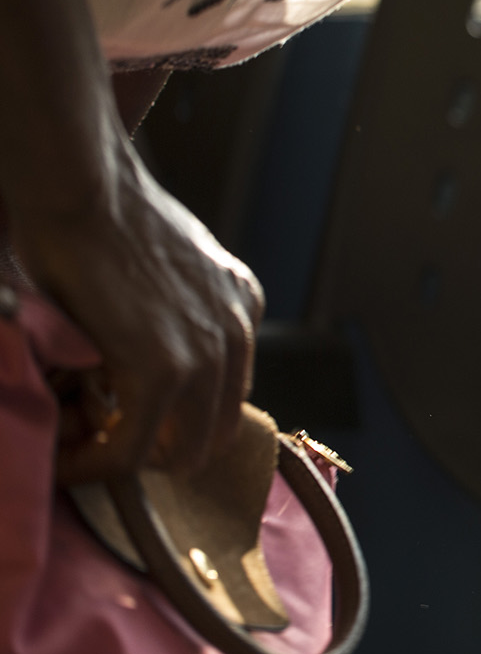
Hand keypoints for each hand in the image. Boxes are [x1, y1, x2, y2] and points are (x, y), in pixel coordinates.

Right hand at [14, 142, 261, 481]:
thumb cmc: (106, 216)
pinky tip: (65, 464)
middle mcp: (238, 332)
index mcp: (241, 307)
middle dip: (159, 450)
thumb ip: (175, 309)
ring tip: (77, 459)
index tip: (125, 426)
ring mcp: (208, 354)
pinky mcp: (164, 371)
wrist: (85, 187)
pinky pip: (131, 449)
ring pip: (179, 451)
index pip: (223, 393)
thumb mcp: (168, 263)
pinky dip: (95, 466)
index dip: (175, 419)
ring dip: (128, 463)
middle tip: (101, 449)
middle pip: (212, 430)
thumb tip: (138, 350)